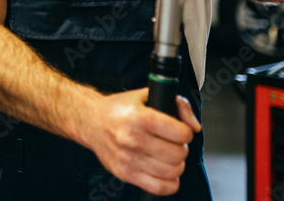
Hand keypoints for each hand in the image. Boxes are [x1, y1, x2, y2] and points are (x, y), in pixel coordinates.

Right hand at [82, 88, 200, 195]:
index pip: (181, 134)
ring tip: (167, 156)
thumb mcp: (146, 95)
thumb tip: (194, 127)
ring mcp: (129, 158)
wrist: (89, 121)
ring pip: (172, 172)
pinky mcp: (125, 173)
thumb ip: (178, 105)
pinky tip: (164, 172)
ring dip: (176, 165)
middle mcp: (134, 139)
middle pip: (178, 154)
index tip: (179, 131)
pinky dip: (169, 183)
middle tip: (172, 144)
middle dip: (181, 149)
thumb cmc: (118, 109)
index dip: (185, 132)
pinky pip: (159, 188)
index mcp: (140, 117)